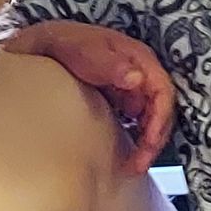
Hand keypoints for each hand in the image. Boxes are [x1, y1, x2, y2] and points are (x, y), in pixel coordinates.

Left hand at [2, 21, 175, 172]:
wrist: (48, 45)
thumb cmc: (68, 45)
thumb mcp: (88, 52)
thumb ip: (112, 65)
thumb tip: (137, 79)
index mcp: (140, 59)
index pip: (163, 92)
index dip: (160, 119)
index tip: (149, 141)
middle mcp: (141, 73)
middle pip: (161, 110)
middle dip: (154, 139)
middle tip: (139, 164)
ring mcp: (133, 87)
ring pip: (152, 118)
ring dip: (147, 143)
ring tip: (134, 165)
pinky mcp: (123, 98)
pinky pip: (138, 121)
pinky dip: (136, 139)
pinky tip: (127, 155)